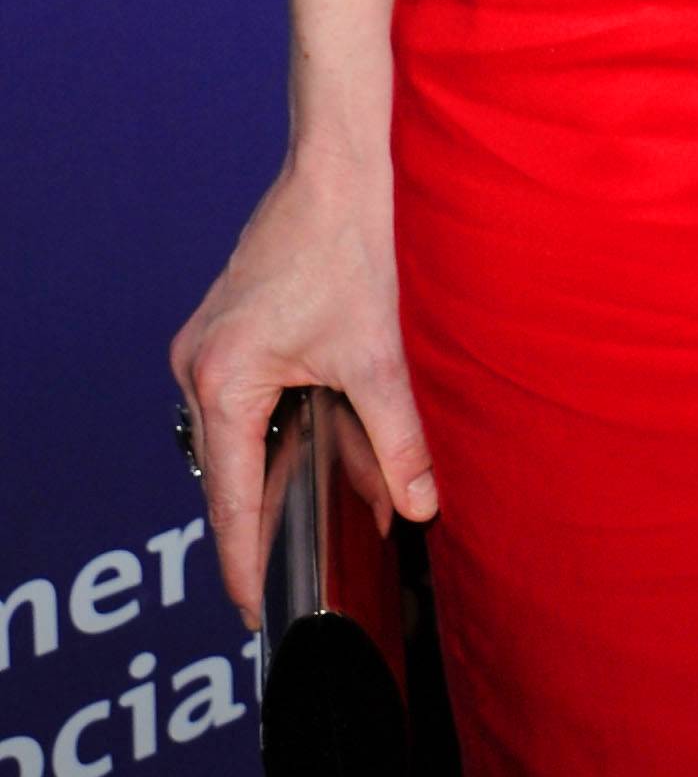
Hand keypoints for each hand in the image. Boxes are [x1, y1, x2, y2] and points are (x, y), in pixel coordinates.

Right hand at [170, 158, 436, 618]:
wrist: (338, 166)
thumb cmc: (349, 245)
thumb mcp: (377, 354)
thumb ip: (398, 437)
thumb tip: (420, 504)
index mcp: (224, 379)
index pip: (231, 499)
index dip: (246, 560)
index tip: (257, 610)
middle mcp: (198, 365)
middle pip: (223, 473)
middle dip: (257, 523)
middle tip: (281, 580)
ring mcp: (204, 345)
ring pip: (230, 438)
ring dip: (263, 474)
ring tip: (295, 523)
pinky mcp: (222, 328)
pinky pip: (235, 402)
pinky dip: (265, 432)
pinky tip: (300, 449)